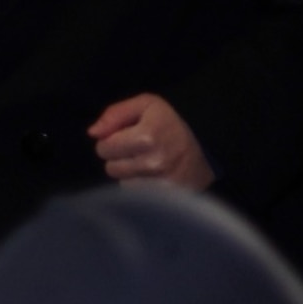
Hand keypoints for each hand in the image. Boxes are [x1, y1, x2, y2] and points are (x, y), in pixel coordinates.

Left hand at [89, 93, 213, 186]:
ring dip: (130, 173)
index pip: (104, 148)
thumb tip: (92, 132)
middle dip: (119, 158)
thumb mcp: (147, 105)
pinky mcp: (165, 197)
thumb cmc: (172, 123)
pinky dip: (141, 186)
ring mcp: (161, 184)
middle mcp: (153, 163)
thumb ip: (116, 114)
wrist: (210, 146)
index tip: (128, 137)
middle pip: (111, 168)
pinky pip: (137, 194)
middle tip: (140, 150)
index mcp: (147, 137)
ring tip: (149, 162)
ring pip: (122, 183)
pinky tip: (155, 175)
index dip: (112, 140)